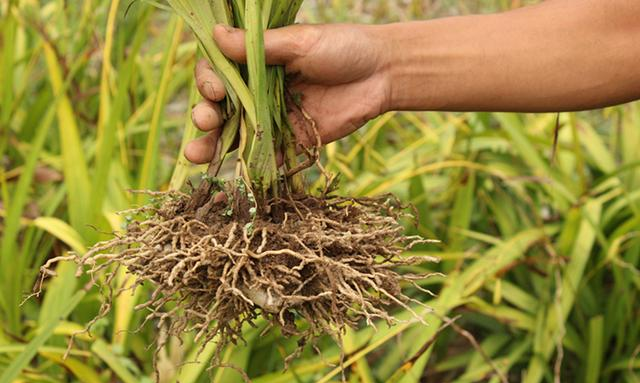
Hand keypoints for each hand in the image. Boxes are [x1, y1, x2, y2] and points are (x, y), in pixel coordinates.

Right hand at [185, 23, 391, 163]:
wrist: (382, 74)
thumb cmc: (343, 47)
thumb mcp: (300, 42)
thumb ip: (259, 46)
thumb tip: (215, 34)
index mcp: (257, 63)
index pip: (218, 72)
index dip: (208, 81)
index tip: (215, 89)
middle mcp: (259, 91)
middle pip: (221, 107)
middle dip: (206, 115)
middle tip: (205, 119)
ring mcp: (273, 119)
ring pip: (237, 134)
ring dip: (214, 146)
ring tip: (195, 154)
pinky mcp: (292, 142)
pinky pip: (268, 158)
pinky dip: (252, 169)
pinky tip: (234, 177)